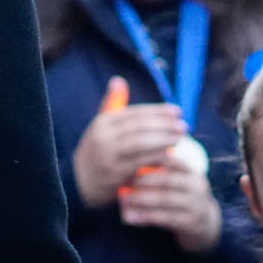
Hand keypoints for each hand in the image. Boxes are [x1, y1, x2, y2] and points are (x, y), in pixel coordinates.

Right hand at [72, 81, 187, 208]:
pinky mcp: (113, 174)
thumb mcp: (101, 127)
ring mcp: (107, 155)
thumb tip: (118, 80)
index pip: (135, 112)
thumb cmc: (97, 152)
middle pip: (139, 127)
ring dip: (162, 140)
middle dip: (164, 125)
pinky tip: (168, 156)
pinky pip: (138, 163)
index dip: (158, 111)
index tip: (177, 111)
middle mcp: (103, 136)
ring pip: (140, 144)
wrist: (78, 183)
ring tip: (180, 138)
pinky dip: (154, 158)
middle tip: (184, 125)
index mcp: (103, 122)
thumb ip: (112, 104)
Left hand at [119, 165, 222, 253]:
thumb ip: (162, 173)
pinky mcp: (192, 224)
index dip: (150, 159)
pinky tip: (131, 216)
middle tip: (123, 180)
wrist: (207, 226)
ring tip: (124, 198)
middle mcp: (197, 187)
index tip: (130, 160)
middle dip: (142, 179)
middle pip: (167, 180)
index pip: (172, 160)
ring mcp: (196, 206)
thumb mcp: (180, 183)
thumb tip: (130, 162)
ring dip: (141, 199)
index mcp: (193, 172)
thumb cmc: (184, 199)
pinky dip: (146, 216)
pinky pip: (165, 219)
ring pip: (165, 200)